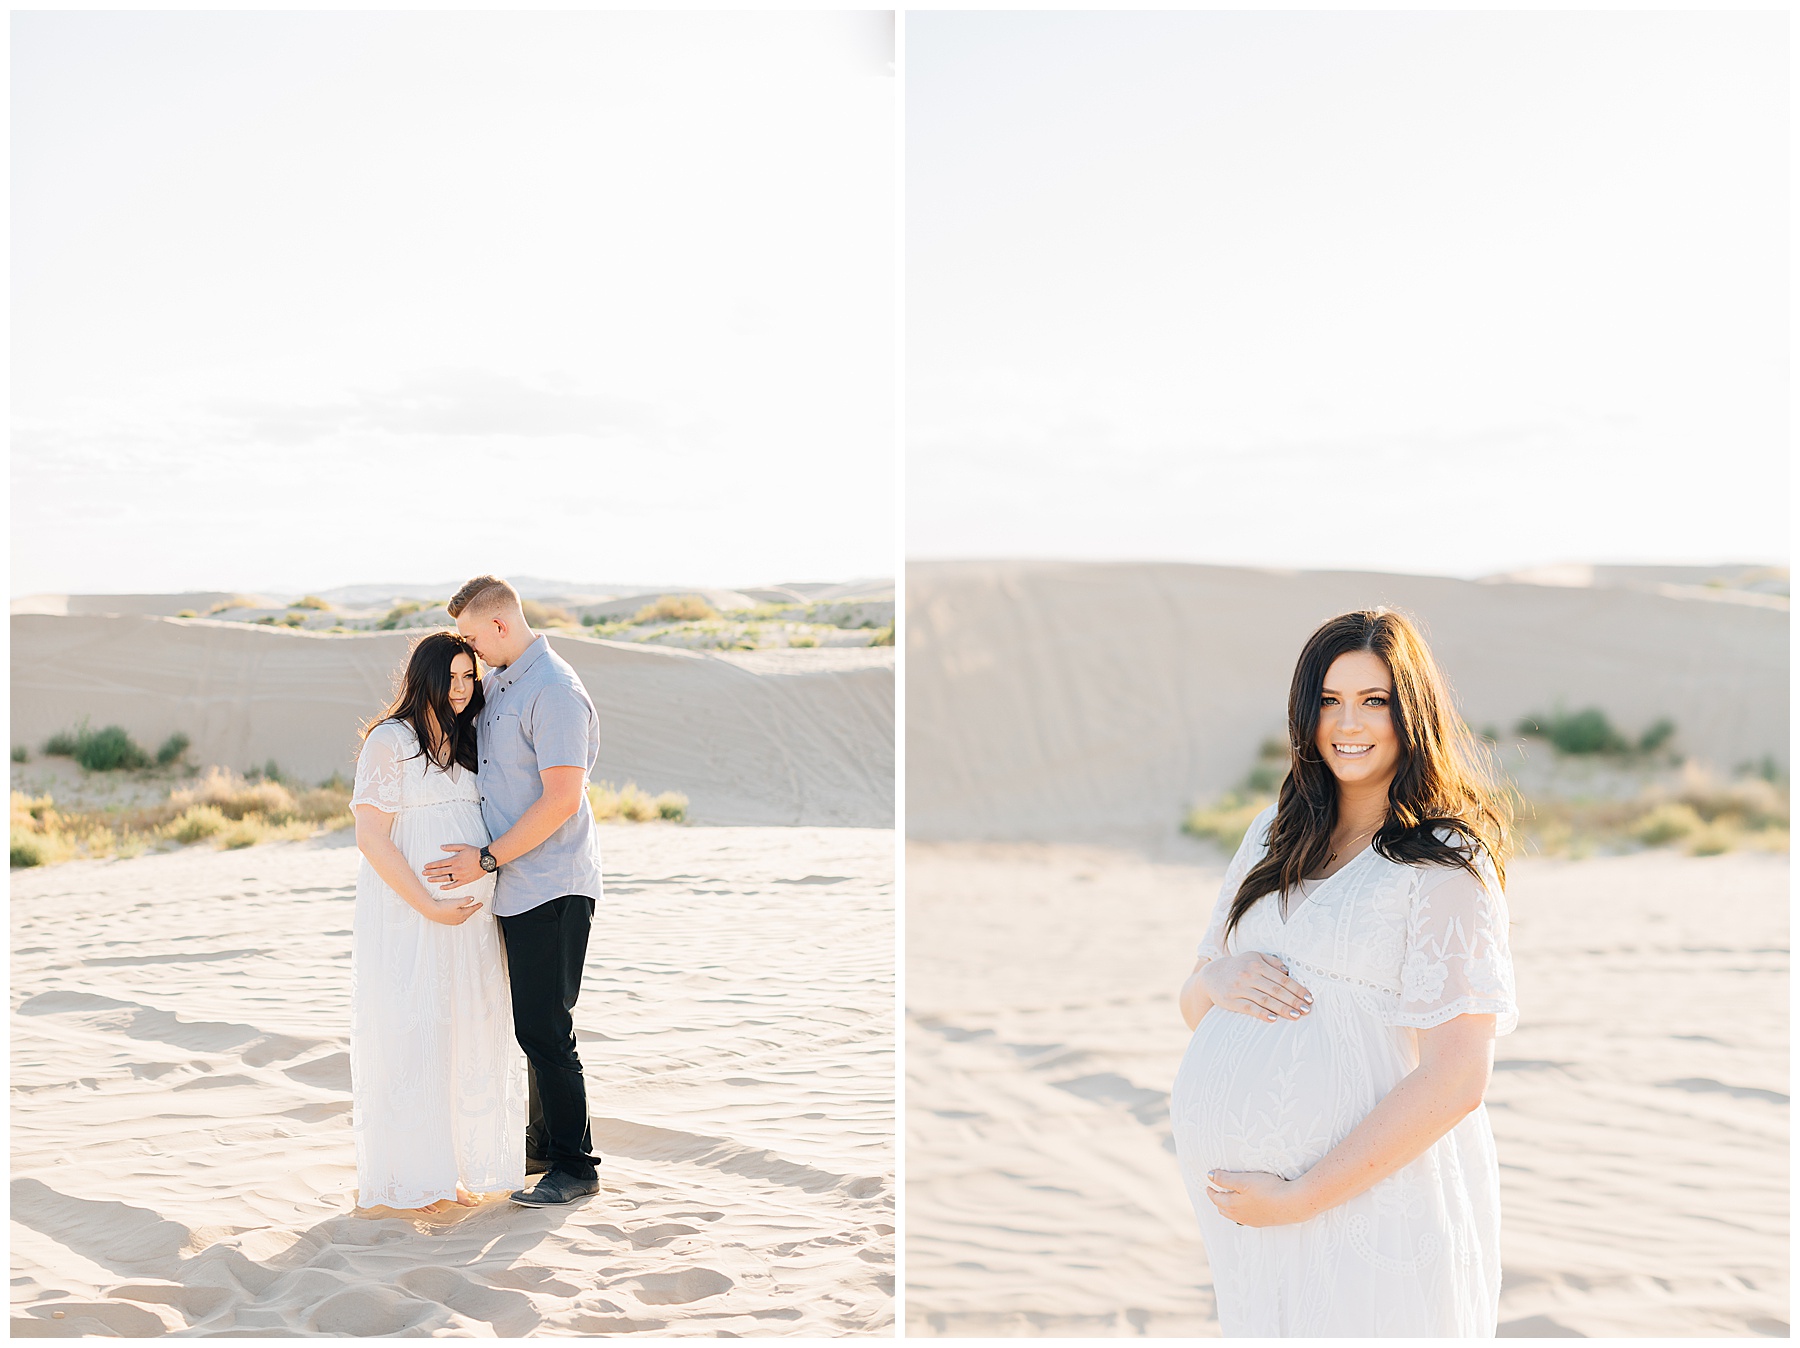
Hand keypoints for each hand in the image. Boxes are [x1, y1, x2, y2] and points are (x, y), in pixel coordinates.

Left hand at [424, 844, 485, 890]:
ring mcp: (460, 875)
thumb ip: (451, 847)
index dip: (432, 865)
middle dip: (431, 872)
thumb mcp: (463, 846)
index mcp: (454, 860)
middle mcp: (456, 868)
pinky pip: (454, 885)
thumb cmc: (475, 852)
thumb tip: (441, 847)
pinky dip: (447, 887)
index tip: (425, 867)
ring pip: (445, 878)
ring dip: (436, 879)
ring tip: (429, 880)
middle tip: (423, 873)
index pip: (440, 863)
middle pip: (440, 871)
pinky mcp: (465, 880)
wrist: (486, 860)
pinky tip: (441, 887)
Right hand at [425, 893, 485, 925]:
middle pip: (468, 914)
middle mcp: (459, 919)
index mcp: (462, 914)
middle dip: (472, 910)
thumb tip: (473, 899)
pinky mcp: (448, 922)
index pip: (472, 909)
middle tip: (475, 906)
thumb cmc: (444, 906)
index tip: (481, 903)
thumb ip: (465, 901)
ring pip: (463, 917)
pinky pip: (457, 919)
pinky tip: (458, 915)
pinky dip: (460, 916)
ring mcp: (453, 921)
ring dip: (466, 913)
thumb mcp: (456, 902)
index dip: (477, 906)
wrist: (432, 911)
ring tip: (468, 910)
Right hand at [1197, 951, 1312, 1021]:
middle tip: (1306, 1010)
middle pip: (1276, 990)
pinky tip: (1273, 1019)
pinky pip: (1249, 1008)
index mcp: (1257, 964)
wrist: (1211, 975)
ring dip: (1282, 1009)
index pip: (1282, 978)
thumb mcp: (1254, 957)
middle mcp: (1249, 975)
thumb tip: (1289, 971)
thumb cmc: (1238, 966)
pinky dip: (1261, 1013)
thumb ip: (1272, 962)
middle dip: (1293, 1001)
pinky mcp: (1231, 1000)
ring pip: (1265, 1000)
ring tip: (1295, 1016)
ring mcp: (1239, 988)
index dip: (1297, 989)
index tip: (1309, 998)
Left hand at [1206, 1169, 1316, 1226]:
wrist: (1292, 1204)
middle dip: (1218, 1200)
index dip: (1211, 1191)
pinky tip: (1247, 1207)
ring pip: (1234, 1216)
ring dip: (1229, 1207)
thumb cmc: (1268, 1189)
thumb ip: (1225, 1179)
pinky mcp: (1264, 1222)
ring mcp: (1253, 1221)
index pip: (1216, 1199)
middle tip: (1216, 1191)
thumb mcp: (1243, 1180)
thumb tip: (1209, 1176)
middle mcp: (1240, 1216)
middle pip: (1224, 1209)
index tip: (1208, 1184)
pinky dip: (1241, 1212)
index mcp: (1232, 1206)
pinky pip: (1246, 1218)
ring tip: (1229, 1199)